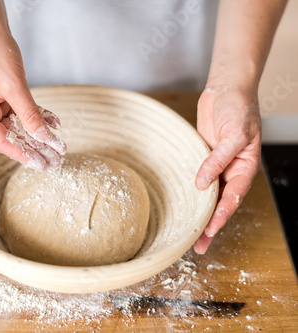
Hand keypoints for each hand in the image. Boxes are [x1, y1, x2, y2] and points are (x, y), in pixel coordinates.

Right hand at [0, 21, 65, 170]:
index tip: (41, 165)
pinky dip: (37, 115)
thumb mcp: (14, 86)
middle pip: (12, 136)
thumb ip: (29, 114)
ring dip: (40, 133)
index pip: (1, 141)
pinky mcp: (1, 97)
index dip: (22, 154)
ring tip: (59, 147)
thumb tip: (44, 138)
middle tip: (55, 161)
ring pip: (19, 125)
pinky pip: (22, 111)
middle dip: (35, 147)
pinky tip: (54, 123)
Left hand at [193, 86, 261, 253]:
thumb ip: (218, 160)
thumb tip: (202, 184)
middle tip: (196, 245)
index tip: (209, 232)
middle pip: (219, 203)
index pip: (232, 199)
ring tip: (187, 231)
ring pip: (207, 194)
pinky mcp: (202, 158)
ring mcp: (215, 165)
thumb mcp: (234, 134)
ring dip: (198, 212)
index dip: (220, 217)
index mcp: (244, 168)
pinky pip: (196, 178)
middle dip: (209, 224)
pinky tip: (182, 203)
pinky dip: (191, 192)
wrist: (226, 89)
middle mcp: (230, 170)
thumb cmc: (238, 108)